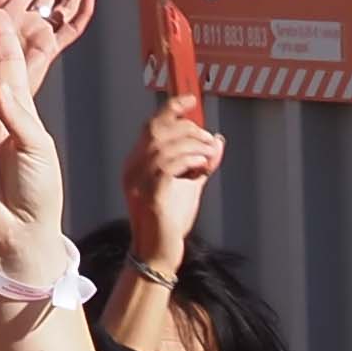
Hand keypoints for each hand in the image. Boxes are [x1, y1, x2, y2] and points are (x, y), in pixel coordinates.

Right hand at [122, 2, 223, 267]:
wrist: (159, 252)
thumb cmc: (172, 221)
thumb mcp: (190, 185)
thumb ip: (201, 161)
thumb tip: (218, 139)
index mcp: (137, 161)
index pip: (153, 124)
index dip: (173, 107)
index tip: (193, 98)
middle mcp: (133, 165)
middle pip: (158, 127)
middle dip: (187, 126)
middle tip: (207, 138)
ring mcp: (138, 178)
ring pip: (168, 143)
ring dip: (195, 144)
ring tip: (210, 155)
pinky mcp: (150, 191)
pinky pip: (172, 162)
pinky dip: (193, 158)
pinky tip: (205, 164)